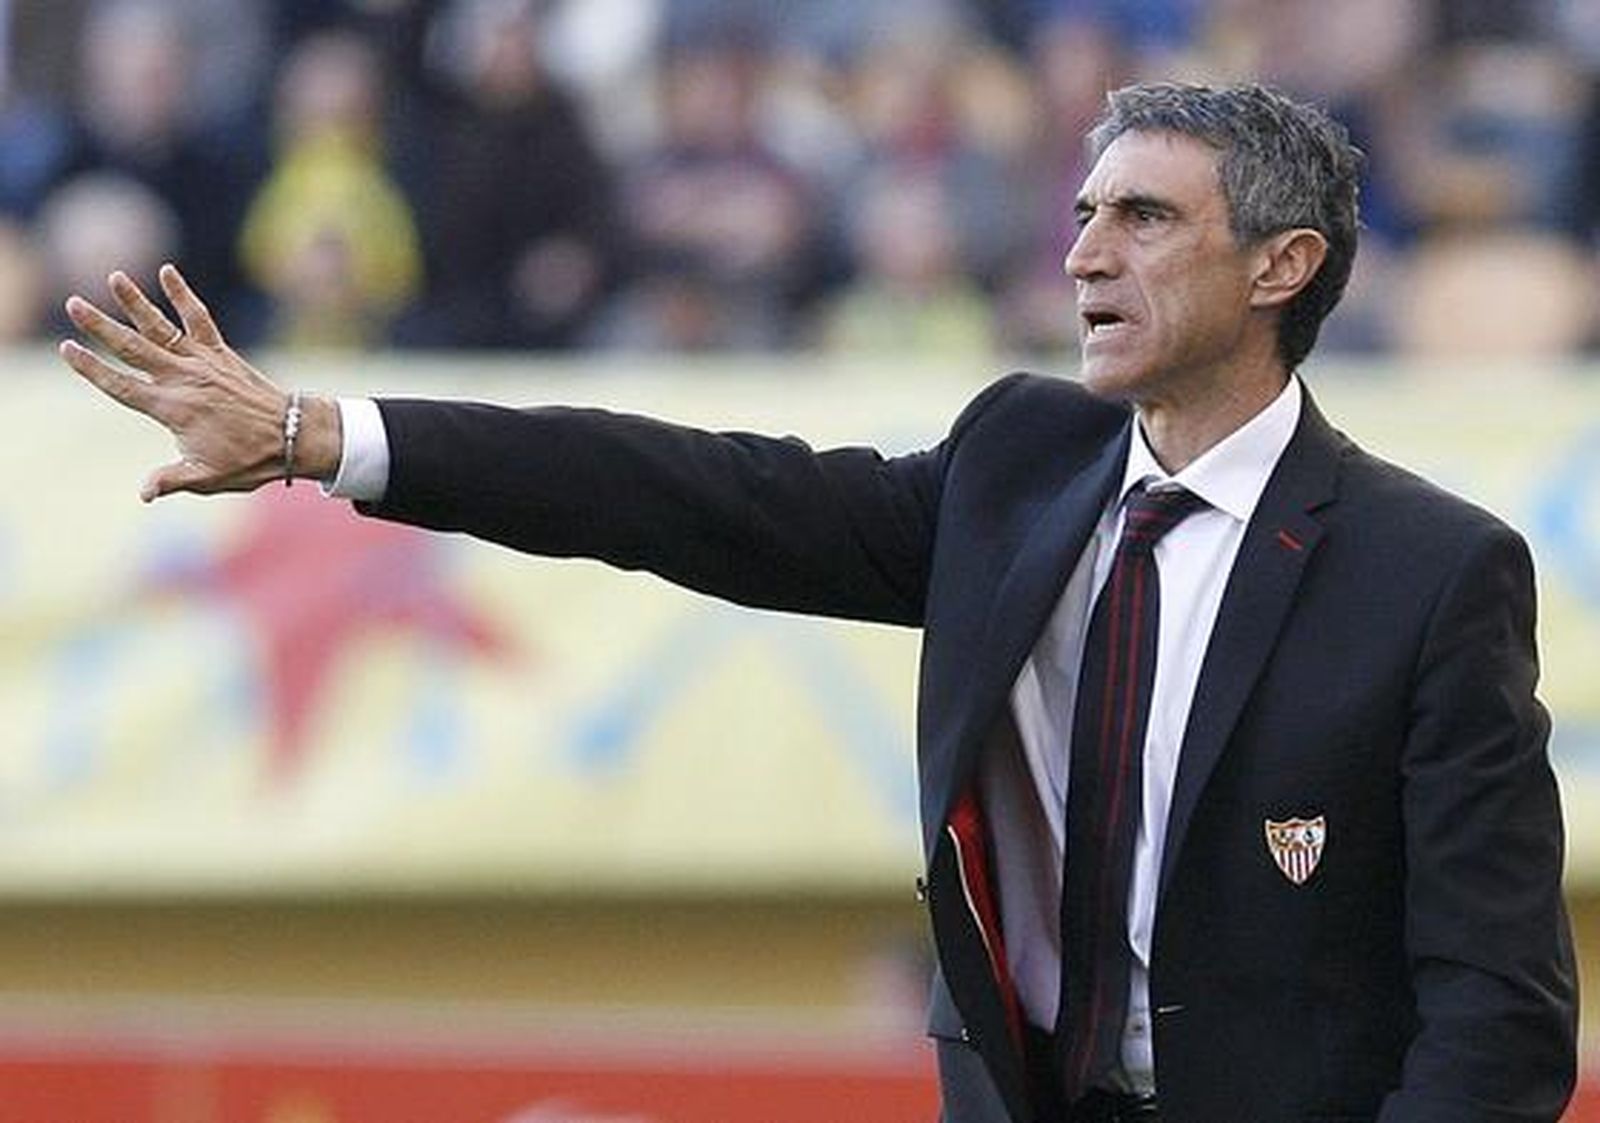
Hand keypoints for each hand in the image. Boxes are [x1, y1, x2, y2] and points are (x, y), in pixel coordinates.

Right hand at [58, 264, 338, 501]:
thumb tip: (143, 493)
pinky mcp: (220, 353)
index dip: (93, 369)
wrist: (293, 436)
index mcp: (173, 409)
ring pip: (162, 327)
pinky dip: (183, 295)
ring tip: (114, 277)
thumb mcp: (208, 478)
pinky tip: (167, 272)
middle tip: (73, 304)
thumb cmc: (249, 461)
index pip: (122, 386)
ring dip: (136, 302)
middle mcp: (184, 380)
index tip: (67, 349)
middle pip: (133, 348)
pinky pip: (199, 318)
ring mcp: (203, 363)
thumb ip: (171, 480)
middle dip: (101, 327)